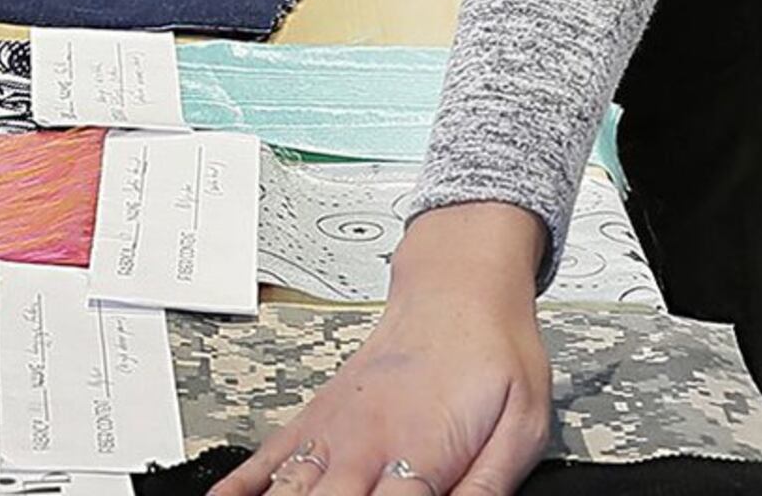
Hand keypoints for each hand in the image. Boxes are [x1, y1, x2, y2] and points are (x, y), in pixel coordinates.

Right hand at [211, 206, 550, 495]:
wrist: (458, 287)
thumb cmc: (493, 352)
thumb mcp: (522, 424)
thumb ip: (489, 486)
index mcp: (420, 454)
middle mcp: (365, 447)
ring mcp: (333, 433)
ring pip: (287, 493)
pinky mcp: (315, 420)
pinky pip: (265, 460)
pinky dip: (239, 485)